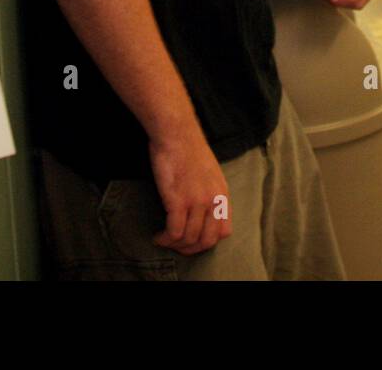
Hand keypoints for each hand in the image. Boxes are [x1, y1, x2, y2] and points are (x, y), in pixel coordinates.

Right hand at [149, 123, 231, 255]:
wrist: (176, 133)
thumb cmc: (188, 149)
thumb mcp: (210, 173)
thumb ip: (210, 192)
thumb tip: (203, 212)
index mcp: (222, 194)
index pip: (224, 231)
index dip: (207, 240)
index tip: (193, 238)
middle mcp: (213, 200)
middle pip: (207, 240)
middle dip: (191, 249)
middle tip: (176, 245)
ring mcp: (197, 201)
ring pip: (190, 239)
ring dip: (175, 244)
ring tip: (164, 240)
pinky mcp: (178, 200)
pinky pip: (174, 232)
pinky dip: (165, 239)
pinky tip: (158, 236)